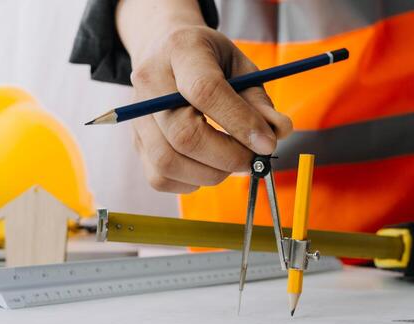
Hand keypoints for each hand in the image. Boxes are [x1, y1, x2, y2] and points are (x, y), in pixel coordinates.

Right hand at [125, 26, 291, 192]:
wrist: (166, 52)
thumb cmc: (211, 62)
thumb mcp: (242, 68)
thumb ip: (260, 101)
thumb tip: (279, 132)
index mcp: (182, 51)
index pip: (205, 91)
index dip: (240, 123)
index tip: (268, 144)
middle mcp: (150, 81)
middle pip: (184, 135)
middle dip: (229, 156)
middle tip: (256, 159)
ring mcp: (136, 114)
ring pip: (168, 161)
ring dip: (212, 173)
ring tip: (235, 161)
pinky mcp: (135, 141)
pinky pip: (159, 177)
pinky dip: (191, 182)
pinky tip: (210, 167)